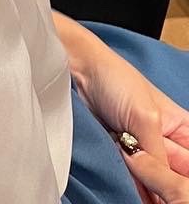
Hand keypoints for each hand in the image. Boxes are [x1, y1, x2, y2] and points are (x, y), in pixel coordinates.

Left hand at [55, 15, 188, 200]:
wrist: (80, 68)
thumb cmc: (117, 80)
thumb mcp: (145, 118)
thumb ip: (157, 154)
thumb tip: (162, 187)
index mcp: (182, 130)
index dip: (184, 178)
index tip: (179, 191)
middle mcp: (167, 142)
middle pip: (175, 175)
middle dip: (167, 187)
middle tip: (159, 198)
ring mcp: (144, 148)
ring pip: (155, 179)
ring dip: (151, 189)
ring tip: (150, 200)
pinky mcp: (123, 152)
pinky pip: (134, 177)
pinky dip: (135, 186)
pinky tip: (134, 196)